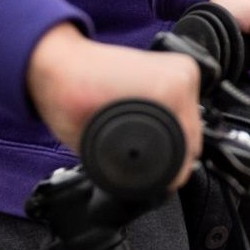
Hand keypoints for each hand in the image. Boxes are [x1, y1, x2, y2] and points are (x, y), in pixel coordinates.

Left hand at [22, 24, 202, 184]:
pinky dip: (166, 121)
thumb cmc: (66, 93)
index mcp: (171, 90)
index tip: (148, 179)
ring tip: (135, 136)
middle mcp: (181, 76)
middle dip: (169, 154)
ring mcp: (179, 70)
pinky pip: (180, 109)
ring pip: (187, 124)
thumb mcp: (91, 141)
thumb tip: (147, 187)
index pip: (190, 149)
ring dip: (169, 137)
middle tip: (134, 157)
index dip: (169, 173)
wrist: (57, 62)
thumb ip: (122, 167)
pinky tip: (143, 124)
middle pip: (192, 137)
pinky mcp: (172, 72)